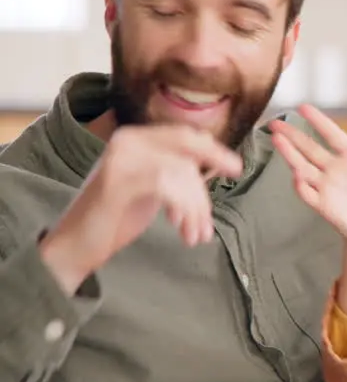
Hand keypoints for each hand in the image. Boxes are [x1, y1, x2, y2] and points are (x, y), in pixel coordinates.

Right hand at [39, 125, 242, 293]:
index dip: (215, 151)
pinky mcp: (116, 181)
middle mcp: (126, 140)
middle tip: (206, 226)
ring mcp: (120, 158)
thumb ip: (177, 169)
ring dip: (195, 209)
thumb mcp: (155, 186)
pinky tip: (180, 229)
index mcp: (136, 138)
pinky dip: (182, 209)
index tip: (235, 170)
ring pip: (181, 172)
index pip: (187, 136)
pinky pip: (166, 185)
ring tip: (194, 235)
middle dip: (203, 192)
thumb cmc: (117, 215)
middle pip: (188, 154)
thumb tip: (216, 156)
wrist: (77, 245)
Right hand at [269, 105, 346, 254]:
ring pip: (303, 168)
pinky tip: (297, 177)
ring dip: (290, 155)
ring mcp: (326, 186)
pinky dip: (302, 187)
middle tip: (276, 123)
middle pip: (309, 148)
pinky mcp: (323, 205)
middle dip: (292, 135)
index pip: (332, 135)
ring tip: (277, 140)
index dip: (319, 121)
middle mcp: (334, 168)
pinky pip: (309, 195)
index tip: (303, 107)